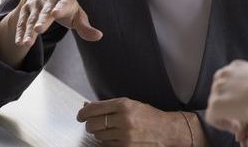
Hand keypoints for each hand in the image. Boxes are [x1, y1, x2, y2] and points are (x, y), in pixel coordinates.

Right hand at [13, 0, 102, 45]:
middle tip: (38, 30)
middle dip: (41, 21)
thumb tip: (99, 36)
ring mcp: (34, 3)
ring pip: (31, 19)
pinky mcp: (24, 9)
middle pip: (44, 12)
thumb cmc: (67, 8)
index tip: (55, 14)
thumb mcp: (77, 16)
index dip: (59, 9)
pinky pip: (21, 22)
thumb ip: (86, 27)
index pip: (63, 4)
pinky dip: (19, 32)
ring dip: (28, 31)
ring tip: (26, 44)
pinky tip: (19, 43)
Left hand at [77, 98, 192, 145]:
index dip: (83, 113)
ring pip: (98, 136)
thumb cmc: (149, 116)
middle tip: (94, 123)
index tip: (81, 115)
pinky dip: (108, 142)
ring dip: (100, 133)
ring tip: (111, 130)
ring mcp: (124, 135)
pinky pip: (106, 145)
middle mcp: (124, 119)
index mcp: (124, 105)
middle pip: (93, 124)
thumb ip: (109, 105)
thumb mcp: (130, 105)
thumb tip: (87, 106)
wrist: (166, 130)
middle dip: (91, 124)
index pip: (94, 109)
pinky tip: (116, 137)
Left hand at [206, 60, 247, 134]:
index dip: (234, 95)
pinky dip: (222, 124)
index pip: (228, 80)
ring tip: (241, 123)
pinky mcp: (216, 103)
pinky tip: (236, 127)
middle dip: (229, 104)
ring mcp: (219, 87)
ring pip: (215, 105)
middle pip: (219, 92)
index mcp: (237, 66)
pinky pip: (212, 117)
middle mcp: (225, 73)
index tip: (245, 105)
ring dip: (226, 115)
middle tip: (241, 116)